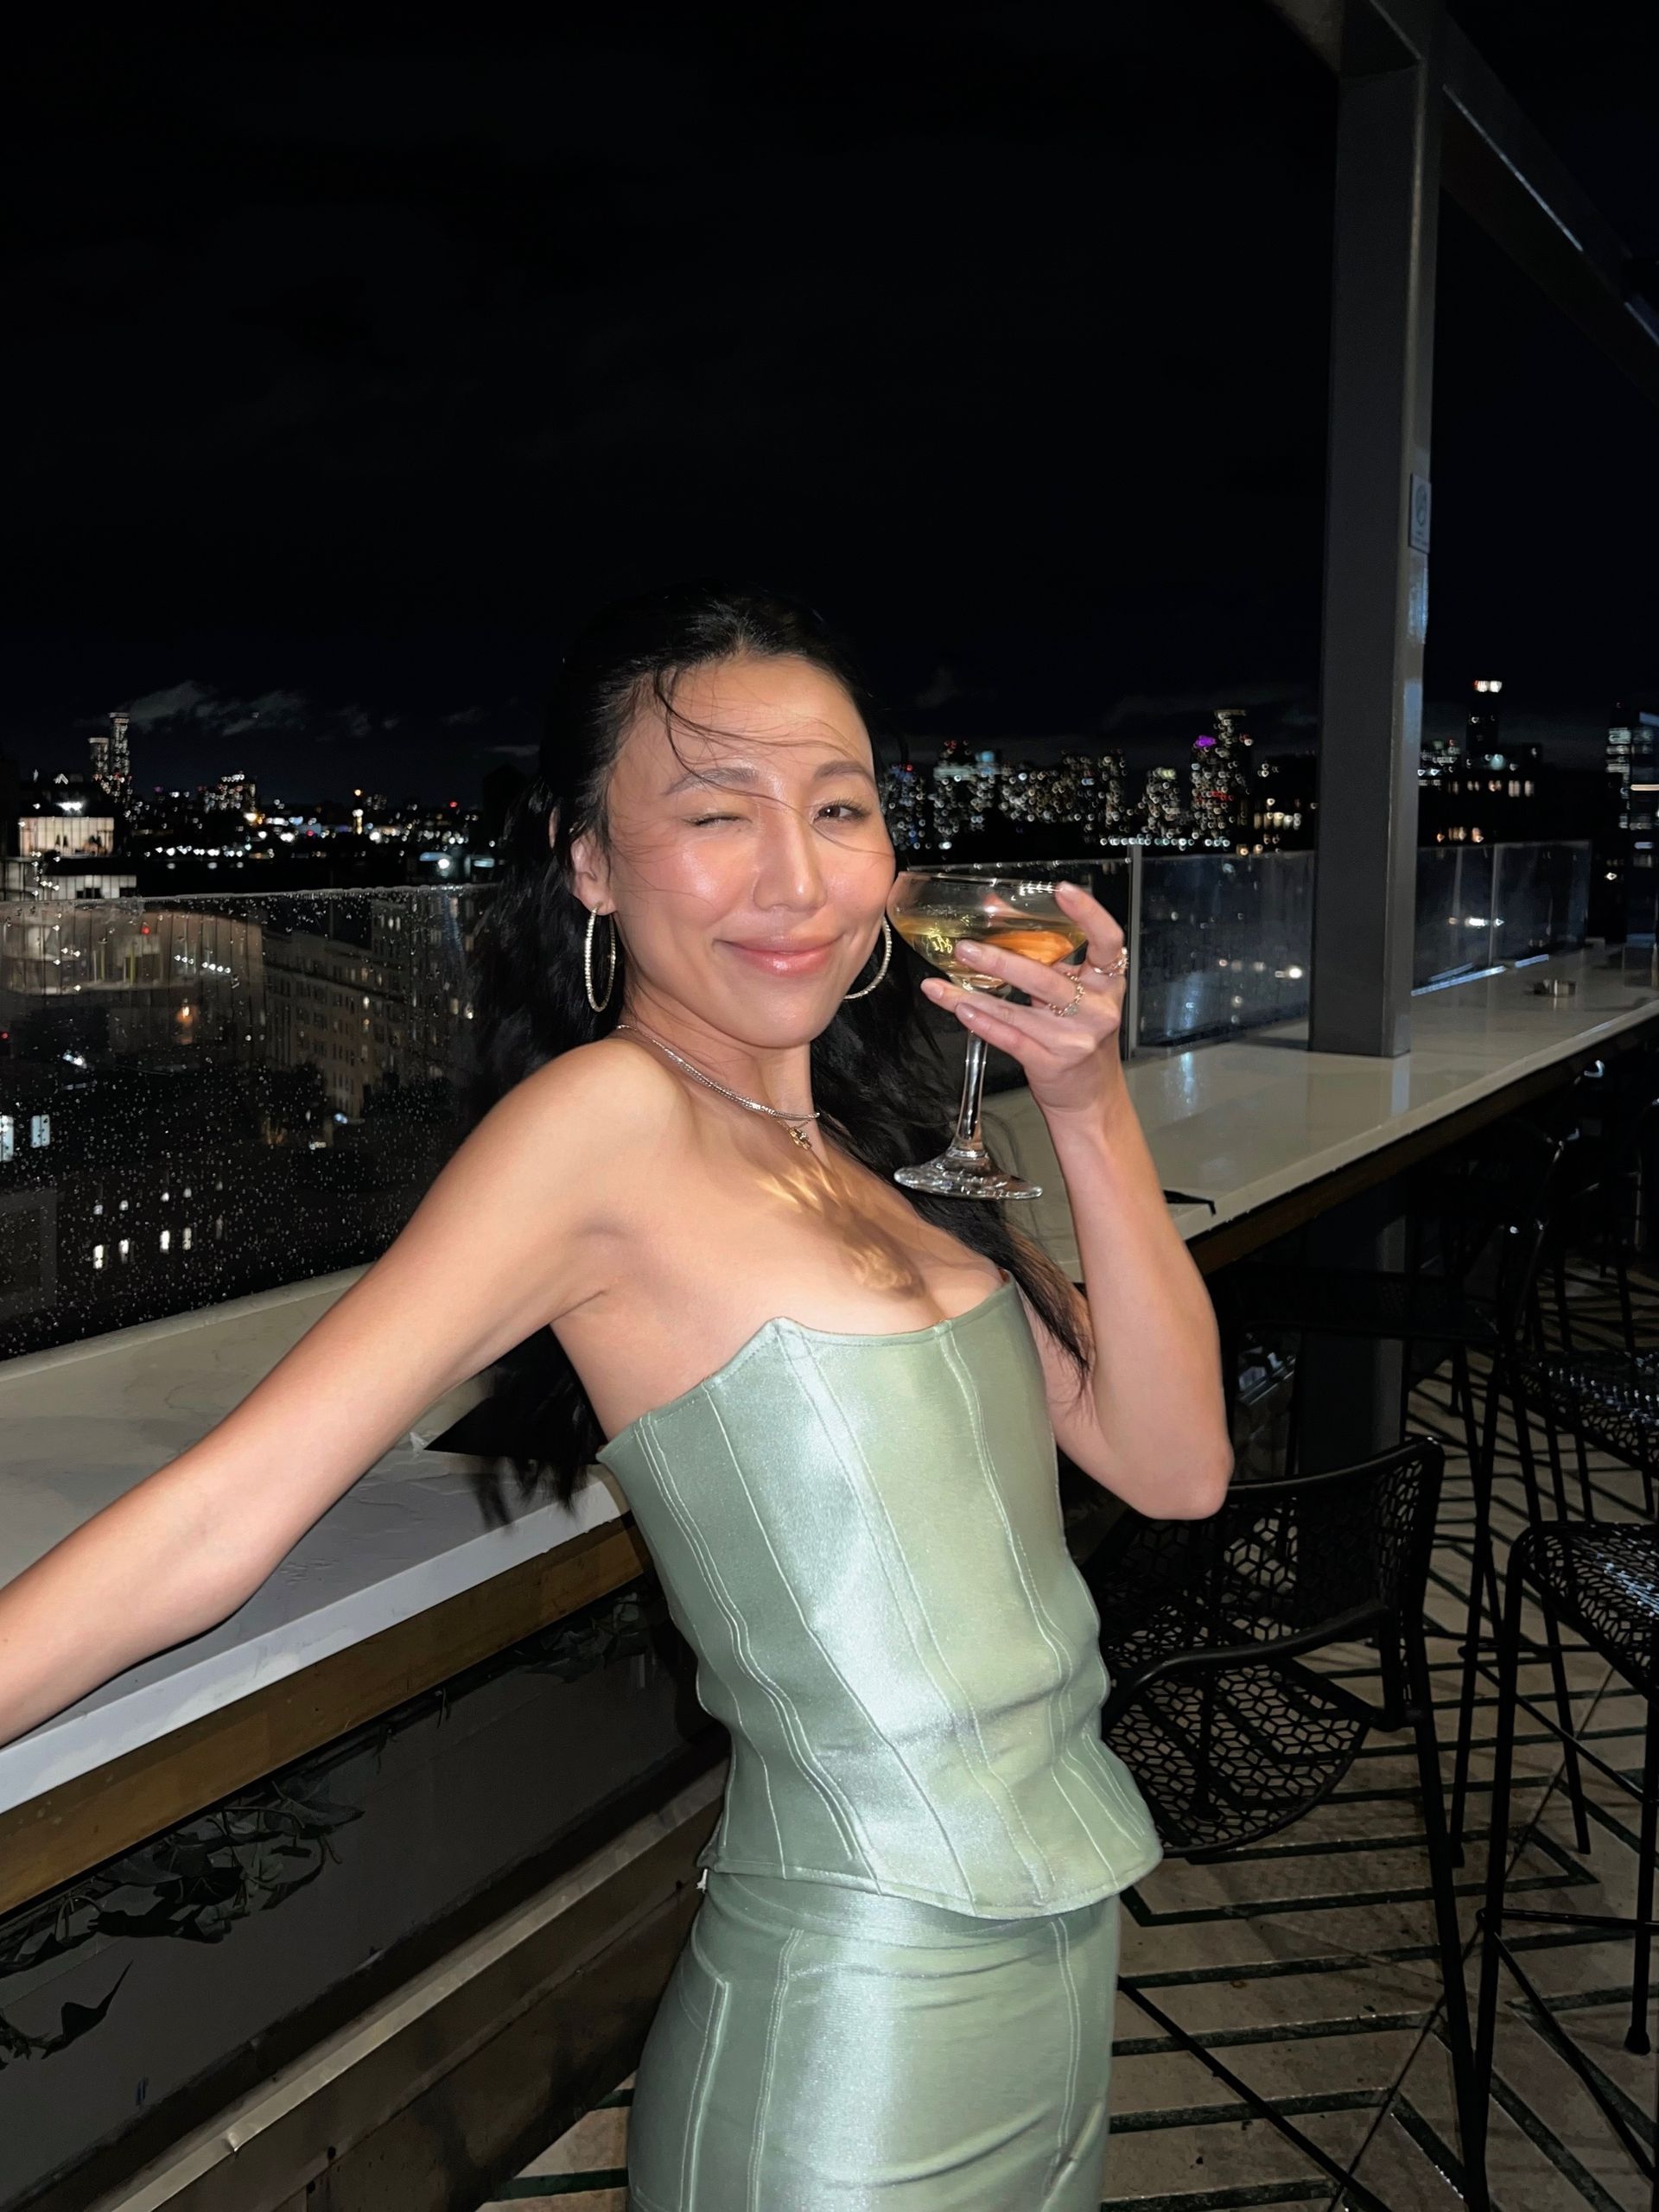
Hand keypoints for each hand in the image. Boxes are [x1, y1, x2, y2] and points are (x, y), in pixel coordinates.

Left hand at [919, 880, 1127, 1123]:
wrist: (1090, 1095)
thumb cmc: (1080, 1034)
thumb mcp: (1077, 993)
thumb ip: (1050, 959)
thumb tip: (998, 910)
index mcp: (1107, 983)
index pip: (1107, 941)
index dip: (1088, 914)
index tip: (1062, 891)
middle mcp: (1096, 1009)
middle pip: (1047, 978)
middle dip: (1001, 962)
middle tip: (965, 948)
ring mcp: (1074, 1039)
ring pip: (1018, 1011)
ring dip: (975, 995)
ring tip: (943, 982)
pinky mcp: (1051, 1062)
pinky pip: (1010, 1038)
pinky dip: (983, 1023)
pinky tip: (960, 1010)